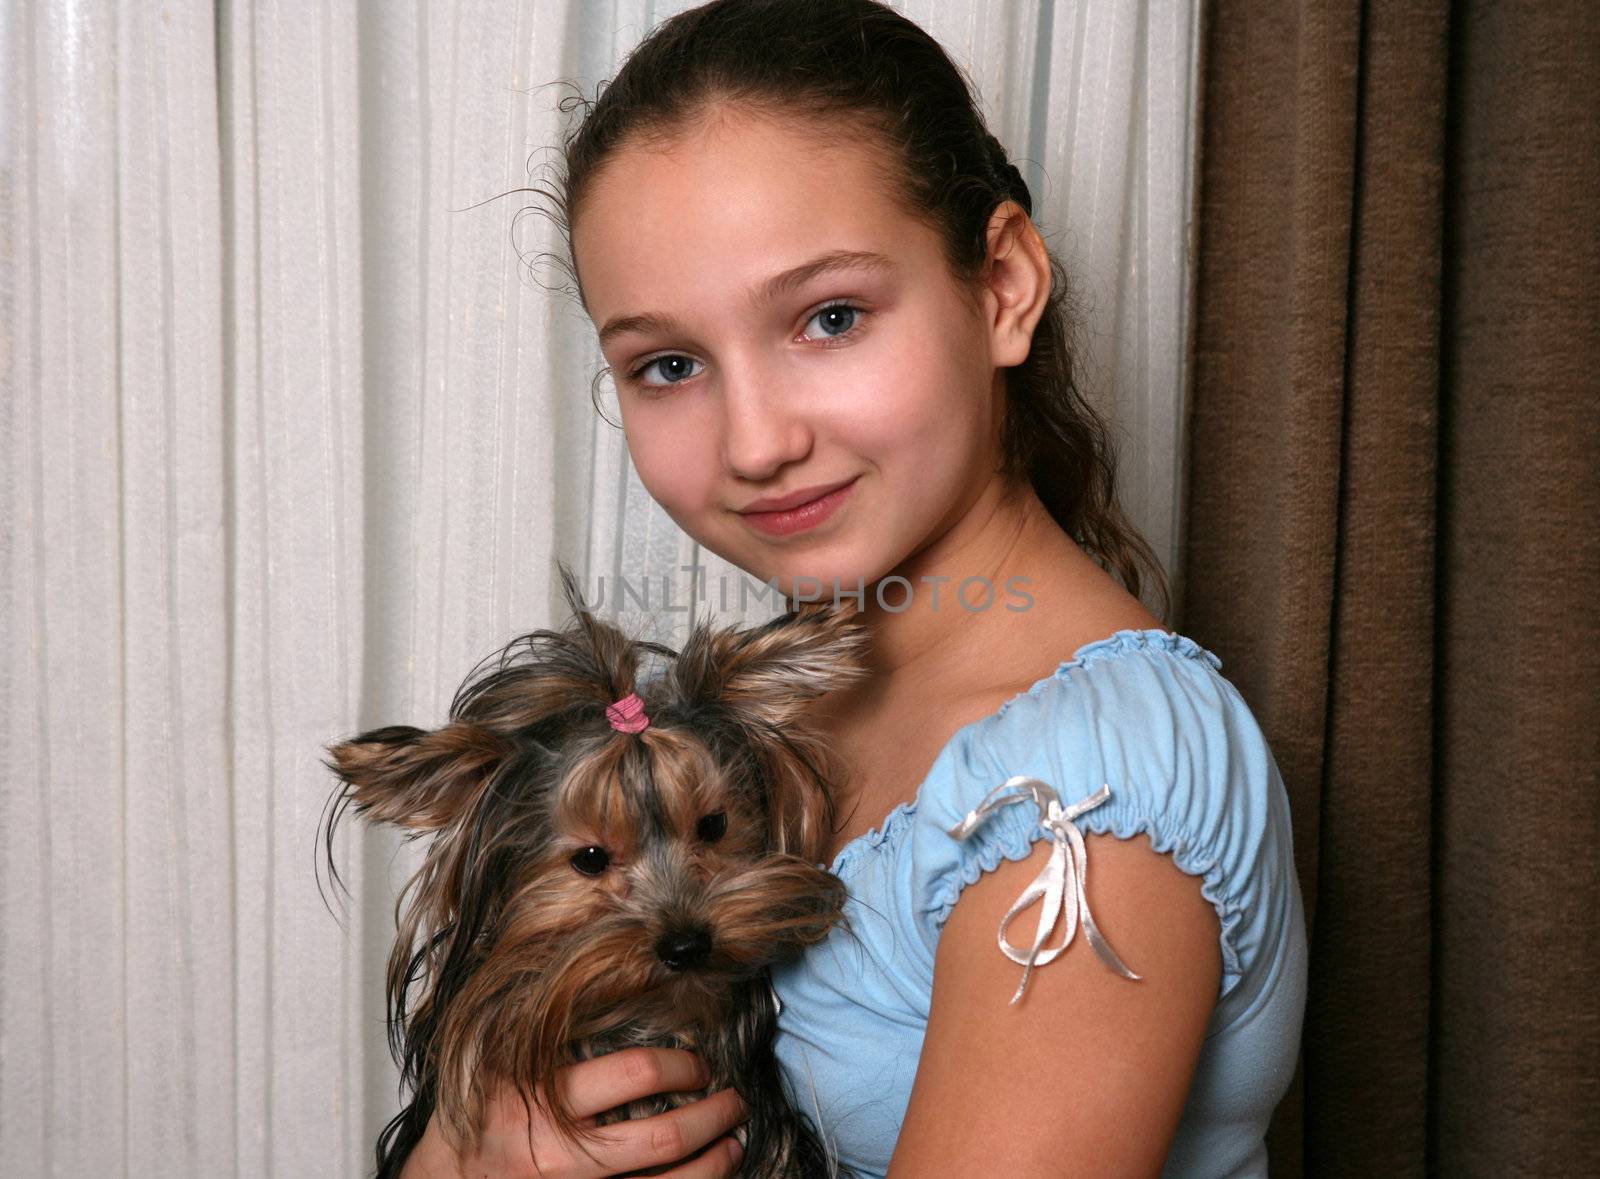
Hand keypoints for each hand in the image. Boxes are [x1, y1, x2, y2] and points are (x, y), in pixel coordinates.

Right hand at [399, 1047, 749, 1178]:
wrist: (447, 1177)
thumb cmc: (484, 1107)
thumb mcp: (503, 1053)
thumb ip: (553, 1022)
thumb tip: (616, 972)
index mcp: (544, 1096)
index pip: (636, 1075)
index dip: (682, 1067)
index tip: (699, 1062)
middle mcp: (562, 1154)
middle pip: (664, 1137)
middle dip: (714, 1113)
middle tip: (733, 1096)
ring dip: (716, 1161)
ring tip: (734, 1138)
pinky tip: (708, 1173)